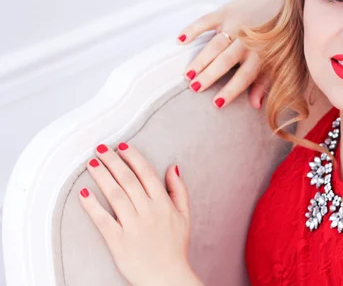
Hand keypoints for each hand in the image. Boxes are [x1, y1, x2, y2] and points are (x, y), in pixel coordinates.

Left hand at [79, 142, 200, 285]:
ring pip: (115, 195)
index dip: (133, 157)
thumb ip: (179, 190)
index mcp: (163, 204)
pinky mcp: (118, 242)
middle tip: (100, 149)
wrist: (167, 278)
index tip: (122, 146)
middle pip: (128, 180)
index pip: (146, 174)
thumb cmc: (175, 247)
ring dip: (102, 176)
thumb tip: (173, 167)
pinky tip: (83, 193)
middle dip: (113, 161)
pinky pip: (102, 220)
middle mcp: (148, 212)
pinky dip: (92, 206)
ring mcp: (133, 226)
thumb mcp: (184, 216)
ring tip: (92, 163)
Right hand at [176, 0, 279, 109]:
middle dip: (210, 74)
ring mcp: (235, 24)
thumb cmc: (273, 37)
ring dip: (200, 59)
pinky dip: (193, 29)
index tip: (217, 103)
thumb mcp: (275, 61)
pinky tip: (180, 41)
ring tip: (187, 74)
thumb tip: (256, 106)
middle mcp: (248, 40)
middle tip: (194, 88)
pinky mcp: (224, 12)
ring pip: (215, 44)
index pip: (245, 76)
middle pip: (226, 60)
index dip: (232, 90)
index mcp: (260, 55)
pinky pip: (206, 20)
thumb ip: (264, 83)